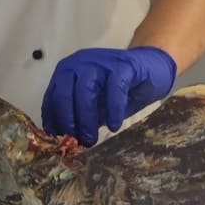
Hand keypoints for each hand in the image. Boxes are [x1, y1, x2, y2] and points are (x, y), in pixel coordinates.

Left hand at [42, 46, 176, 145]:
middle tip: (76, 142)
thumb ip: (79, 117)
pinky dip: (113, 109)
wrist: (152, 69)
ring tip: (92, 139)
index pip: (52, 97)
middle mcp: (80, 63)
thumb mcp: (95, 105)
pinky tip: (114, 126)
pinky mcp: (124, 65)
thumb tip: (64, 140)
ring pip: (86, 89)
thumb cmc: (119, 90)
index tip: (58, 142)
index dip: (54, 121)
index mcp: (68, 72)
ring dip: (86, 117)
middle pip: (64, 92)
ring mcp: (101, 62)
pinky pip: (115, 87)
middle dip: (68, 121)